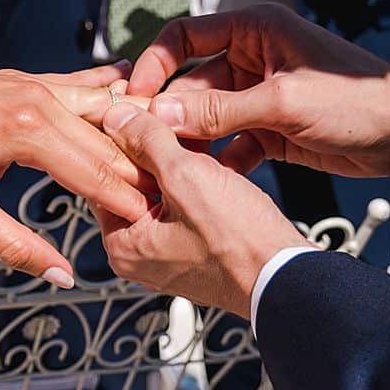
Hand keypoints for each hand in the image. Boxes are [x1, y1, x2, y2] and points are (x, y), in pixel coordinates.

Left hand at [0, 62, 152, 285]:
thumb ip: (15, 245)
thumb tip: (60, 275)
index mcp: (26, 132)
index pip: (97, 172)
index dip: (130, 201)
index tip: (160, 222)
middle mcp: (39, 100)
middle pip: (109, 141)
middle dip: (144, 171)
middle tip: (179, 197)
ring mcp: (35, 84)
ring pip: (102, 108)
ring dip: (133, 130)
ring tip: (169, 151)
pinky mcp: (27, 79)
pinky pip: (79, 85)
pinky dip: (108, 92)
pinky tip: (131, 85)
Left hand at [93, 104, 307, 317]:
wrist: (288, 276)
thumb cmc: (239, 243)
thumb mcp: (186, 177)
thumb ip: (147, 142)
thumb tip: (118, 118)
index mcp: (123, 246)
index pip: (102, 180)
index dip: (116, 141)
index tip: (127, 113)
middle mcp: (142, 256)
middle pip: (133, 185)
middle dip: (150, 150)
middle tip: (162, 117)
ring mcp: (171, 255)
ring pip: (164, 192)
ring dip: (178, 161)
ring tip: (191, 133)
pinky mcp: (199, 250)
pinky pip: (187, 206)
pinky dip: (196, 181)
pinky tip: (211, 157)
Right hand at [126, 4, 389, 178]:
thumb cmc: (357, 99)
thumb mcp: (283, 103)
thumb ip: (221, 110)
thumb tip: (163, 115)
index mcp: (254, 29)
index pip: (185, 35)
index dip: (155, 64)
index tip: (134, 97)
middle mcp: (252, 57)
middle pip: (190, 82)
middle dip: (170, 112)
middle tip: (145, 143)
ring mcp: (259, 94)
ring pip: (207, 116)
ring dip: (191, 140)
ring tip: (171, 165)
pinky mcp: (269, 128)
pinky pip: (230, 142)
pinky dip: (219, 159)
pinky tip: (209, 178)